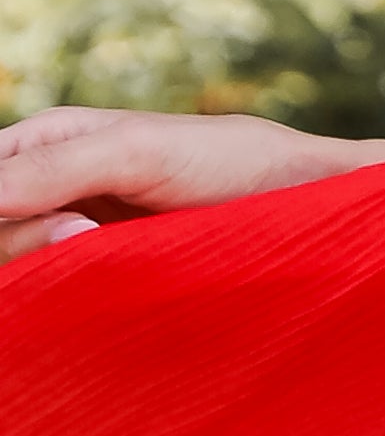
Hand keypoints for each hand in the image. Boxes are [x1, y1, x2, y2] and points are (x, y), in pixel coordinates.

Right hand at [0, 106, 384, 263]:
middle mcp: (54, 187)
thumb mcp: (136, 151)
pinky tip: (99, 285)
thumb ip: (54, 168)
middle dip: (21, 235)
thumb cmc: (231, 160)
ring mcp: (78, 235)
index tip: (48, 224)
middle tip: (80, 233)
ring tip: (98, 247)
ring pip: (21, 265)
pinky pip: (59, 294)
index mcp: (49, 142)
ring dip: (44, 263)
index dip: (1, 208)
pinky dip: (66, 293)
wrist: (303, 205)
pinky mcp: (108, 277)